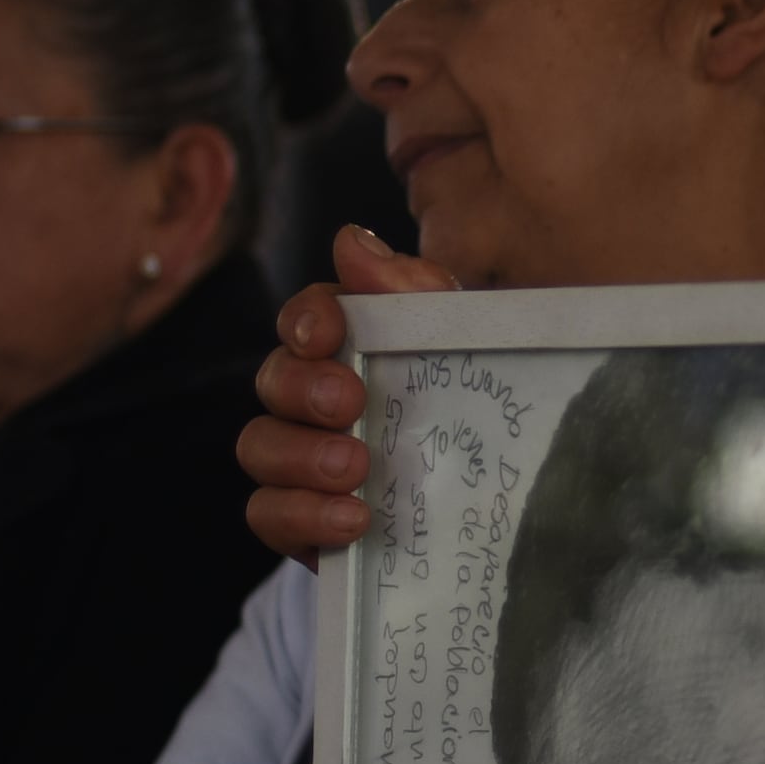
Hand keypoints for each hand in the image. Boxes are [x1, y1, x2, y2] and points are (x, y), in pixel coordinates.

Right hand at [238, 232, 457, 559]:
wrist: (507, 511)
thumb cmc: (477, 414)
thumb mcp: (465, 349)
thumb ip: (414, 294)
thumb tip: (351, 240)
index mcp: (352, 351)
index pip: (306, 316)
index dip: (305, 318)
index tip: (325, 334)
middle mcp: (314, 401)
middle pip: (272, 379)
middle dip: (301, 387)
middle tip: (349, 404)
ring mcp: (302, 464)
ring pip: (257, 446)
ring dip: (298, 455)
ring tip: (353, 470)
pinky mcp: (303, 523)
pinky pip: (267, 514)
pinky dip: (302, 516)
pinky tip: (351, 521)